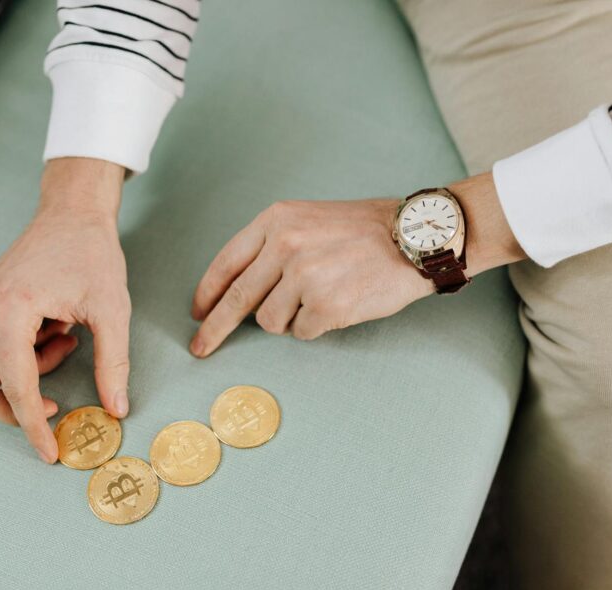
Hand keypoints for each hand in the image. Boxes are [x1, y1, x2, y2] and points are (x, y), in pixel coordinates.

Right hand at [0, 158, 130, 462]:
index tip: (50, 454)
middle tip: (55, 416)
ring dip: (25, 377)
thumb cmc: (93, 253)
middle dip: (14, 411)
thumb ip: (113, 363)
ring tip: (67, 345)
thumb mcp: (112, 310)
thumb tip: (117, 410)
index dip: (33, 426)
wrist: (73, 210)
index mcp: (10, 311)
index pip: (16, 387)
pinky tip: (57, 333)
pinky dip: (24, 357)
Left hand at [189, 198, 426, 354]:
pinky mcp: (326, 306)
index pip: (227, 263)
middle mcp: (285, 247)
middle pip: (237, 300)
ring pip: (271, 321)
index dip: (207, 293)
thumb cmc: (364, 230)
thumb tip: (239, 289)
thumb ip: (272, 246)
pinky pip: (302, 332)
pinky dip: (315, 326)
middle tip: (200, 348)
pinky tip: (337, 304)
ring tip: (321, 295)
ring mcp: (305, 278)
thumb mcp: (309, 219)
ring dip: (289, 319)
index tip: (196, 313)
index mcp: (276, 221)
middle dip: (215, 329)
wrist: (415, 237)